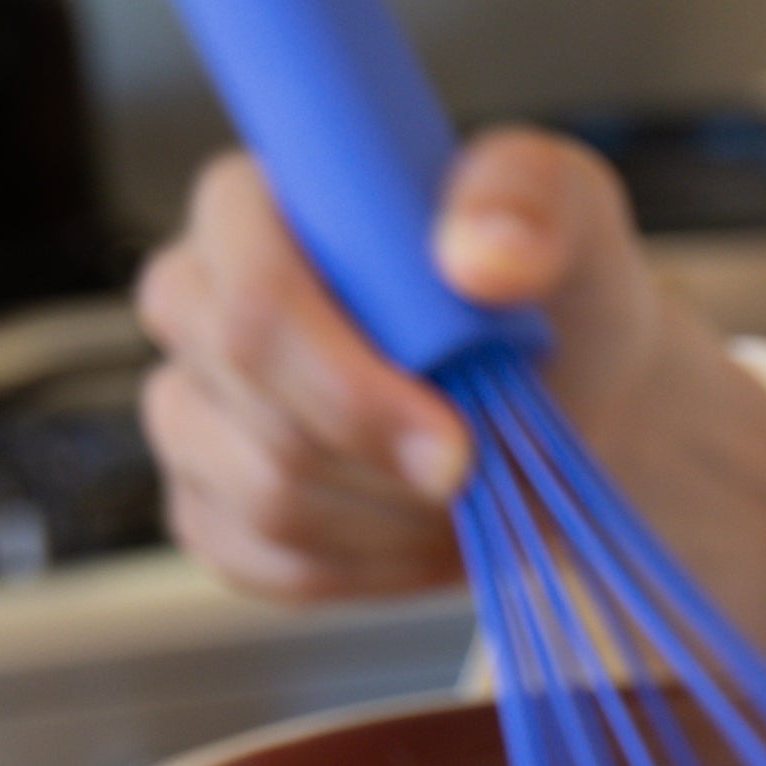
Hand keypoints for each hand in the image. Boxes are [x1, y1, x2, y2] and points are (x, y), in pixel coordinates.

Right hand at [132, 125, 765, 645]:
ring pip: (263, 500)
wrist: (574, 402)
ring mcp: (191, 410)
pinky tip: (426, 531)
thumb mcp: (569, 213)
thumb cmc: (549, 294)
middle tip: (481, 465)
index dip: (348, 389)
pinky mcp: (211, 506)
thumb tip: (477, 251)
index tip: (456, 441)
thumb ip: (527, 195)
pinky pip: (266, 566)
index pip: (252, 303)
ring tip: (467, 488)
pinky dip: (369, 569)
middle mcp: (197, 302)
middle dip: (387, 463)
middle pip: (256, 414)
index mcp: (252, 207)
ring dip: (391, 519)